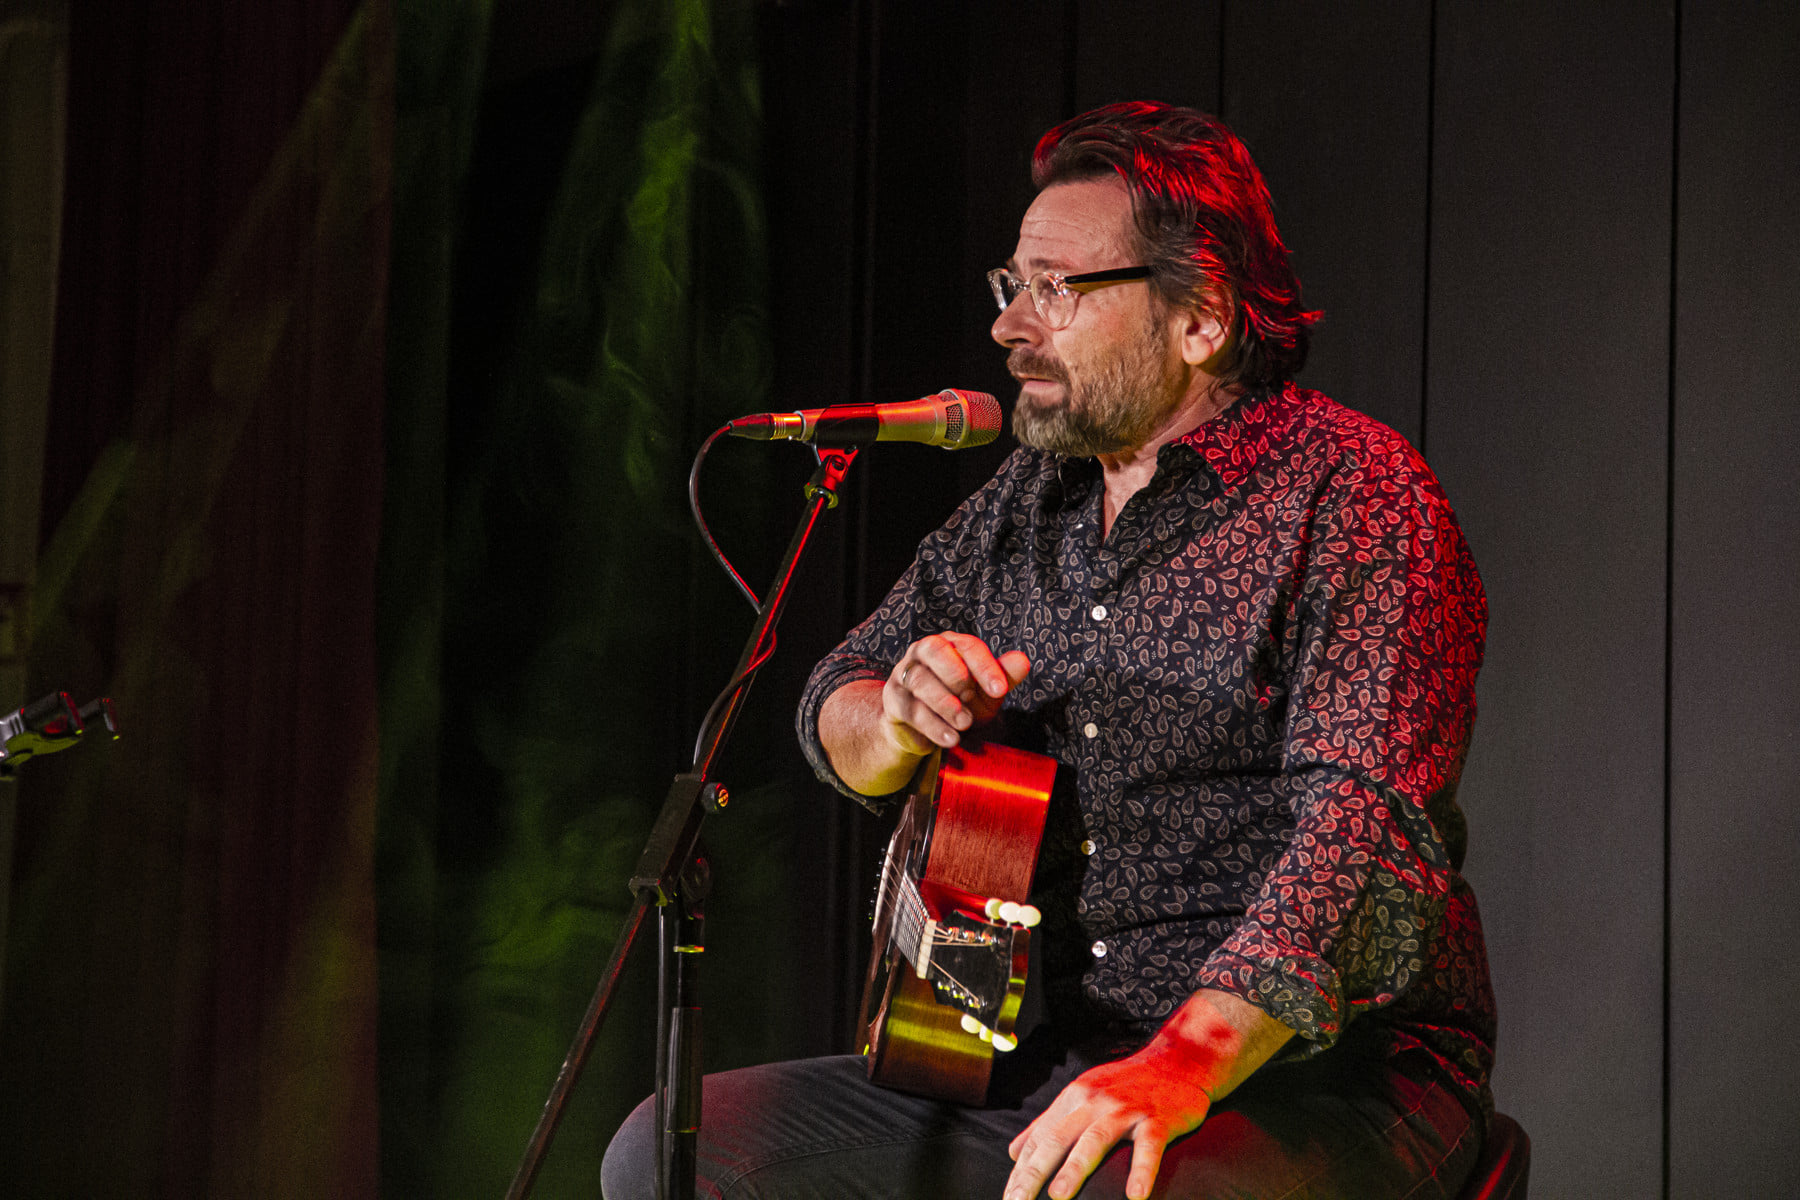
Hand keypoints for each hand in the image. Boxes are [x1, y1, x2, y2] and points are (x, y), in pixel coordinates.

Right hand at [882, 633, 1030, 755]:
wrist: (928, 730)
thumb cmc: (961, 702)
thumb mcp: (985, 692)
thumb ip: (1003, 676)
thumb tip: (1023, 661)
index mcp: (950, 644)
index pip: (967, 646)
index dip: (985, 667)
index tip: (1000, 690)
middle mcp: (923, 652)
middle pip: (934, 650)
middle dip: (956, 676)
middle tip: (971, 700)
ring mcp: (904, 674)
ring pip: (920, 681)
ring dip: (945, 704)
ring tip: (964, 723)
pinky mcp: (893, 700)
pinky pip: (911, 709)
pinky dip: (933, 726)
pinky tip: (951, 738)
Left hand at [1001, 990, 1293, 1199]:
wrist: (1178, 1060)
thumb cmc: (1128, 1084)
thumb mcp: (1083, 1094)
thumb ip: (1049, 1123)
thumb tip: (1015, 1152)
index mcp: (1074, 1098)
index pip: (1040, 1138)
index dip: (1021, 1169)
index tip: (1009, 1196)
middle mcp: (1094, 1101)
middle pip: (1057, 1138)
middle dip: (1034, 1173)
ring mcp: (1126, 1110)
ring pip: (1094, 1139)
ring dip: (1074, 1169)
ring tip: (1059, 1197)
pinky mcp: (1157, 1119)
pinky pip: (1148, 1147)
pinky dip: (1141, 1171)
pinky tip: (1134, 1196)